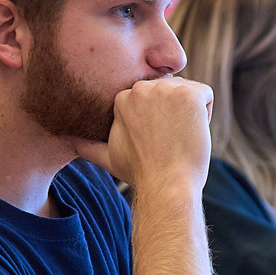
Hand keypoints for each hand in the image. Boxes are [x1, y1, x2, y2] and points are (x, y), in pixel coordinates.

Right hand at [74, 77, 212, 190]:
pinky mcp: (189, 94)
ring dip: (189, 115)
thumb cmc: (141, 174)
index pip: (154, 97)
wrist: (166, 187)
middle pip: (172, 90)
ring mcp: (166, 89)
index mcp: (122, 97)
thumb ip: (88, 146)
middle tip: (167, 141)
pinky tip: (191, 133)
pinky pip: (206, 95)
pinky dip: (205, 115)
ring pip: (189, 92)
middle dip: (175, 114)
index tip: (156, 141)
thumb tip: (69, 143)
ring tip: (178, 138)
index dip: (159, 121)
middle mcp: (141, 87)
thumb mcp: (108, 157)